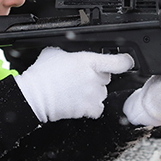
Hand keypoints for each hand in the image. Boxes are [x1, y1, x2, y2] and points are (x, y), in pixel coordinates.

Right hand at [14, 47, 133, 122]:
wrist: (34, 96)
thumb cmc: (42, 74)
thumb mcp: (55, 52)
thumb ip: (69, 53)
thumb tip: (71, 55)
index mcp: (88, 61)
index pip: (119, 61)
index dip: (125, 61)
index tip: (126, 62)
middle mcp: (94, 78)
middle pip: (107, 77)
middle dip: (97, 77)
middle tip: (81, 78)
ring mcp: (92, 94)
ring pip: (102, 93)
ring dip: (94, 93)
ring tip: (77, 91)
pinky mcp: (88, 108)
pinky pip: (98, 108)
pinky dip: (91, 107)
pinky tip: (80, 102)